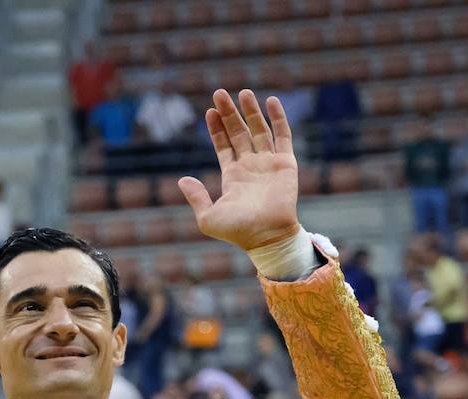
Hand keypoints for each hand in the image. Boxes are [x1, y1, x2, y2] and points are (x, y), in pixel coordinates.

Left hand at [179, 89, 299, 251]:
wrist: (266, 236)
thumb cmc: (237, 232)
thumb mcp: (208, 217)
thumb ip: (196, 197)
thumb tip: (182, 179)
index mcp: (232, 176)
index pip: (224, 146)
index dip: (217, 129)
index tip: (209, 111)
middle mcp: (250, 167)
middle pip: (239, 133)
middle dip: (229, 114)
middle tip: (219, 93)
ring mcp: (268, 163)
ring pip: (259, 130)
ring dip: (251, 111)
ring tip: (243, 92)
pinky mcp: (285, 163)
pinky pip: (282, 135)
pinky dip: (277, 118)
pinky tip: (270, 101)